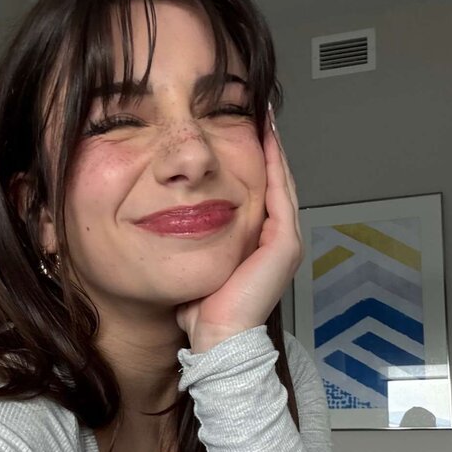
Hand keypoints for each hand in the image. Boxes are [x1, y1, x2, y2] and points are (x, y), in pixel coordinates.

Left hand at [175, 104, 303, 352]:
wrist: (216, 340)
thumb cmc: (201, 311)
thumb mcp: (195, 264)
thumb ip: (190, 242)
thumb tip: (165, 223)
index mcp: (258, 245)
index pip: (258, 194)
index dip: (251, 163)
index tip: (237, 131)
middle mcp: (277, 240)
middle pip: (273, 182)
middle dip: (265, 147)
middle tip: (256, 112)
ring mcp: (285, 241)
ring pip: (280, 182)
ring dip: (273, 148)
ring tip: (263, 115)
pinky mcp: (285, 243)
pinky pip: (280, 192)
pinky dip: (274, 163)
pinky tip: (266, 136)